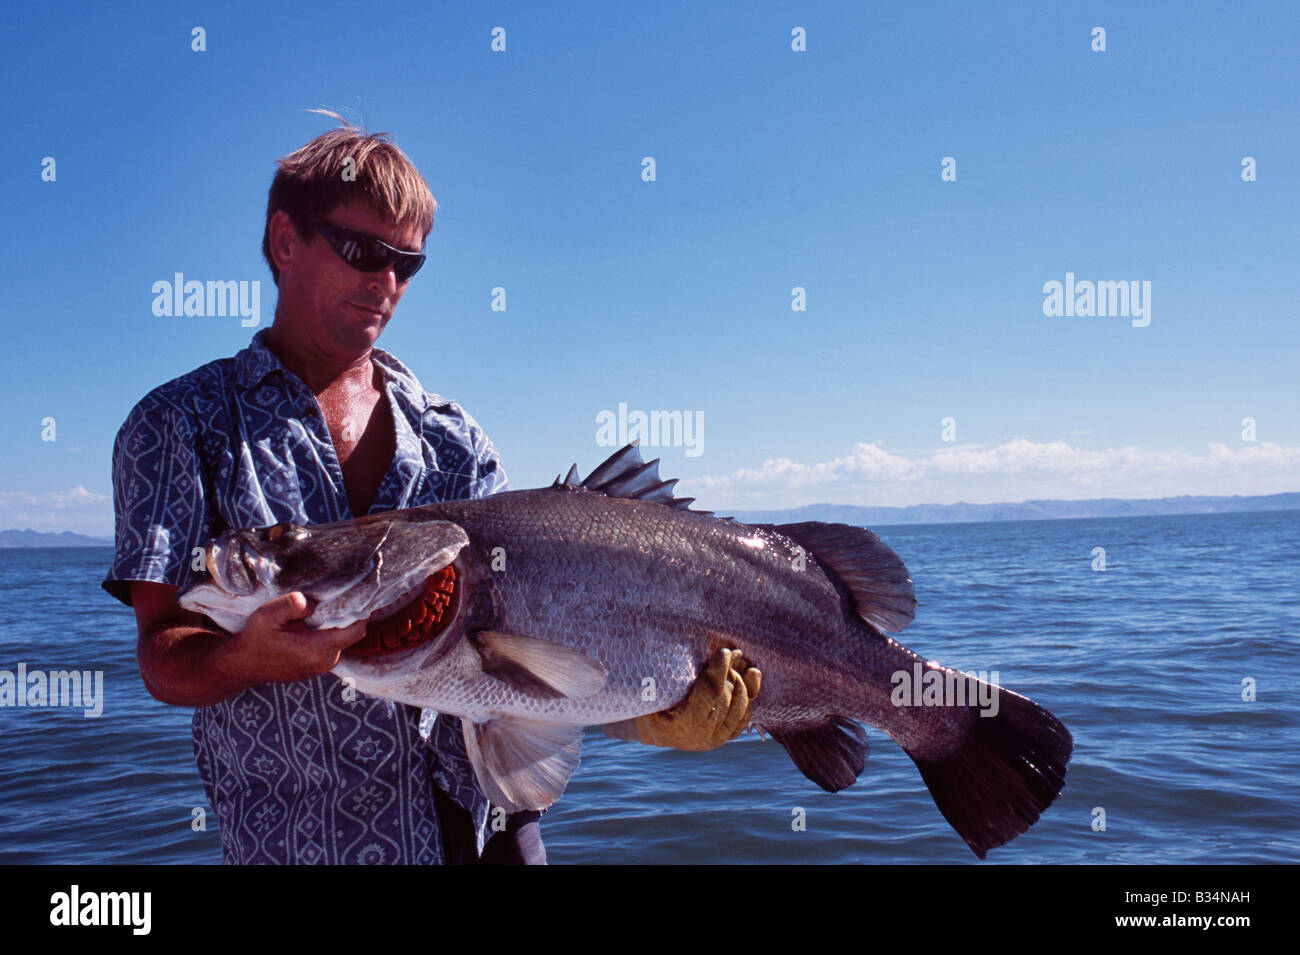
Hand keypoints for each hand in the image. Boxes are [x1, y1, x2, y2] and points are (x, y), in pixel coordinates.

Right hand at [213, 592, 365, 686]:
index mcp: (318, 648)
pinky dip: (326, 635)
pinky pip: (331, 648)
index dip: (359, 611)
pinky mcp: (316, 668)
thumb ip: (290, 605)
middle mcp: (325, 661)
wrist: (241, 665)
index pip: (356, 629)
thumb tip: (308, 601)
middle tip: (331, 600)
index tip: (355, 595)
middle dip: (345, 616)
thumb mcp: (267, 616)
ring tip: (316, 613)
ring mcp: (321, 667)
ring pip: (341, 640)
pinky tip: (310, 626)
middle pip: (350, 634)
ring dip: (334, 626)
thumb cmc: (255, 639)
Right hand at [613, 648, 761, 750]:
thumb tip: (680, 644)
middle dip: (731, 672)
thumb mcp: (654, 689)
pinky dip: (750, 694)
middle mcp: (705, 736)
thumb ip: (669, 674)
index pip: (709, 695)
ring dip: (742, 681)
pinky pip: (745, 715)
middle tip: (732, 652)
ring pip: (740, 707)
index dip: (719, 671)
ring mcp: (719, 738)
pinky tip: (751, 675)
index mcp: (685, 725)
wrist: (658, 729)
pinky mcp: (728, 736)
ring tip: (740, 660)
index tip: (724, 652)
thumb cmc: (652, 703)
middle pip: (726, 699)